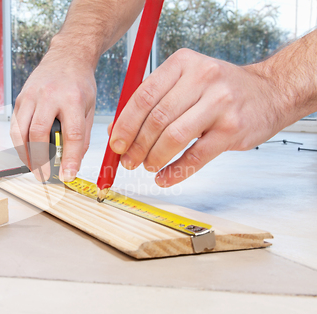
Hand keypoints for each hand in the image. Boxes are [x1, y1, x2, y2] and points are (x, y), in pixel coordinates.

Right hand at [10, 46, 96, 181]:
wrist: (67, 56)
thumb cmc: (79, 83)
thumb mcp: (90, 108)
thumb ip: (82, 135)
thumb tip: (72, 162)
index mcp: (73, 99)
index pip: (71, 134)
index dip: (69, 158)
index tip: (67, 175)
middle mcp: (49, 96)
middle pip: (39, 133)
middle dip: (40, 159)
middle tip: (43, 176)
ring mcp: (31, 96)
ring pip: (21, 131)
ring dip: (25, 154)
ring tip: (33, 168)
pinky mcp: (20, 98)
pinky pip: (15, 125)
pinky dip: (19, 143)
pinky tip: (26, 153)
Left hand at [109, 48, 283, 186]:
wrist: (269, 92)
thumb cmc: (219, 89)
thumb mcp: (185, 81)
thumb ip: (152, 101)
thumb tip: (117, 130)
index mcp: (183, 64)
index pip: (144, 96)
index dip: (125, 124)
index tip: (116, 144)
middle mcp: (202, 78)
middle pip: (156, 119)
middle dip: (136, 146)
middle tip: (128, 161)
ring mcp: (220, 103)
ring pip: (174, 137)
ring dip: (154, 158)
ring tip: (147, 166)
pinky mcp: (232, 129)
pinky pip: (196, 156)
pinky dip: (176, 171)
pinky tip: (165, 177)